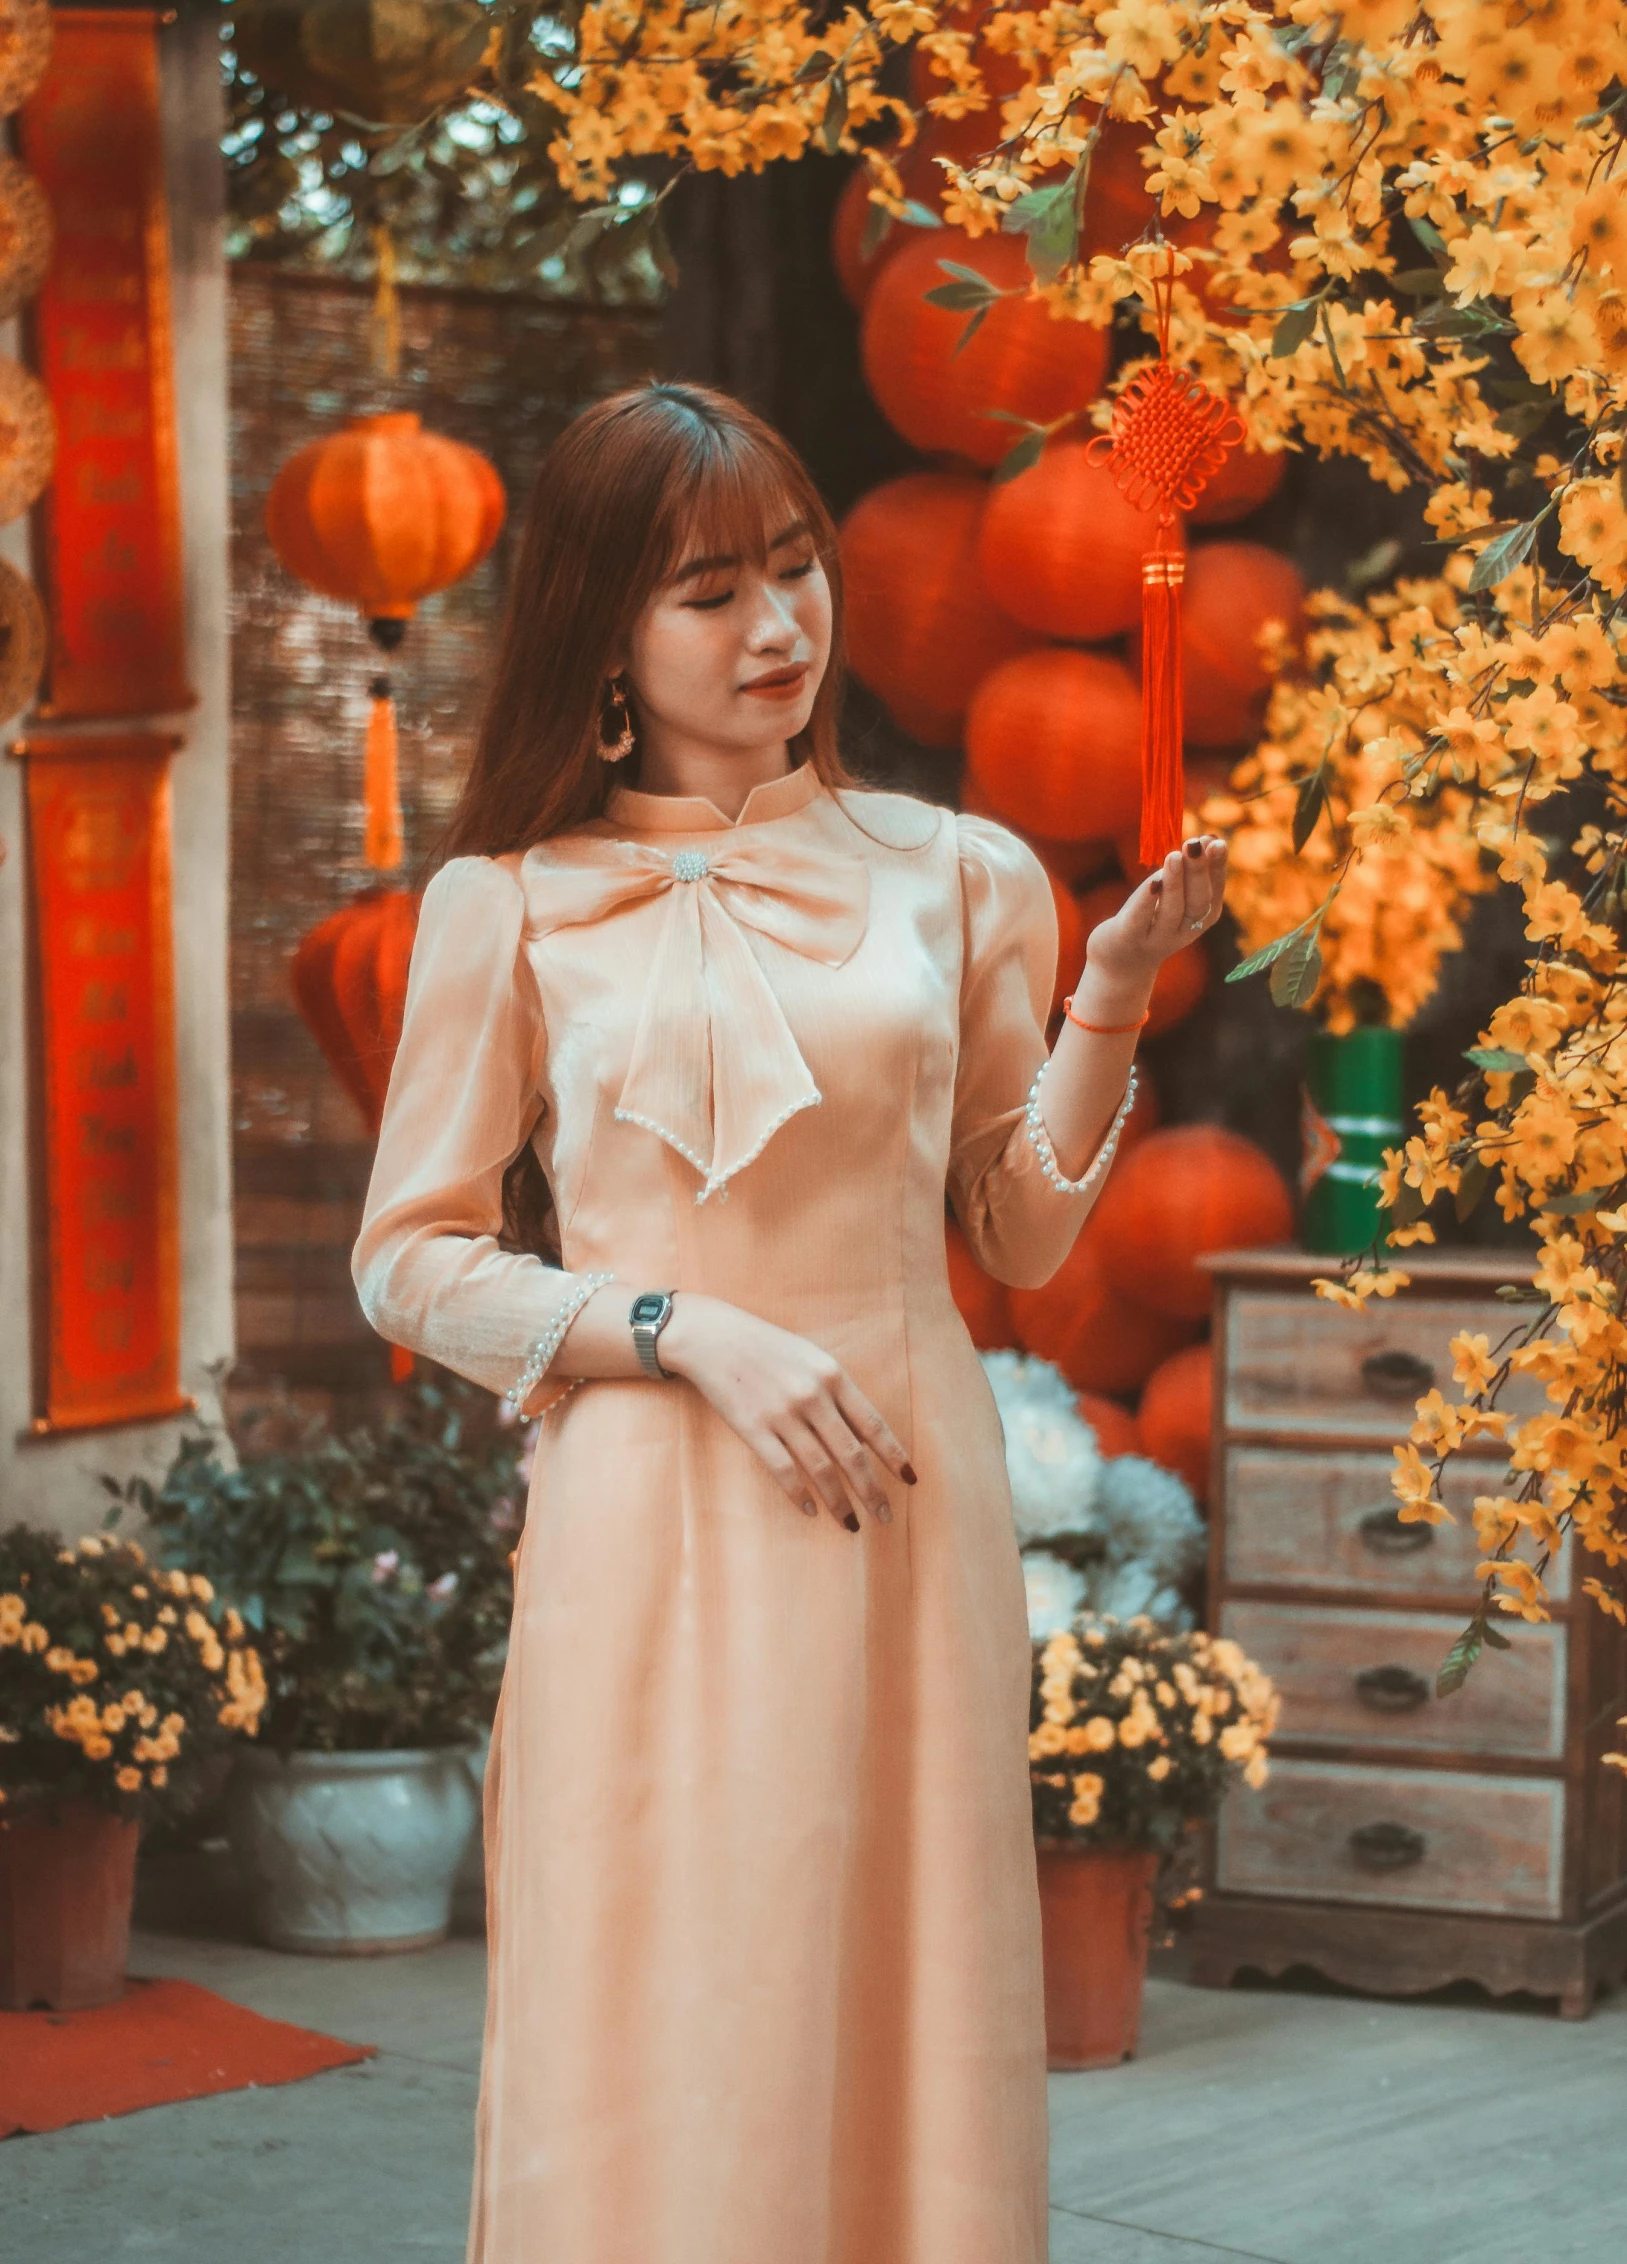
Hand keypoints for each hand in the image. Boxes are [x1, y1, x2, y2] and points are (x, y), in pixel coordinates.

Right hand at [656, 1293, 913, 1529]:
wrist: (713, 1336)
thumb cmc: (767, 1347)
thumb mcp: (812, 1357)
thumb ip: (838, 1392)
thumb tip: (864, 1436)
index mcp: (832, 1375)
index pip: (873, 1424)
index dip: (894, 1455)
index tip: (910, 1480)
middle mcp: (812, 1396)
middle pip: (851, 1453)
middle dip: (872, 1489)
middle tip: (885, 1516)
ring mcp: (782, 1413)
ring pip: (820, 1468)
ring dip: (839, 1501)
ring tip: (851, 1524)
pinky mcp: (753, 1428)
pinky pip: (783, 1469)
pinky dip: (799, 1494)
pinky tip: (811, 1510)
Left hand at [1084, 834, 1227, 997]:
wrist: (1120, 961)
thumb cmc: (1151, 917)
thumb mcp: (1173, 892)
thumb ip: (1190, 869)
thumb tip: (1211, 838)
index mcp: (1201, 918)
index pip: (1214, 892)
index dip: (1217, 868)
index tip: (1216, 842)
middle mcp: (1184, 931)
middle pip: (1197, 903)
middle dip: (1198, 872)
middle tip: (1195, 844)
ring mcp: (1157, 938)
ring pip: (1172, 912)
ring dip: (1175, 883)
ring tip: (1174, 856)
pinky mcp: (1129, 938)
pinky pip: (1140, 920)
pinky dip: (1147, 901)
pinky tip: (1152, 882)